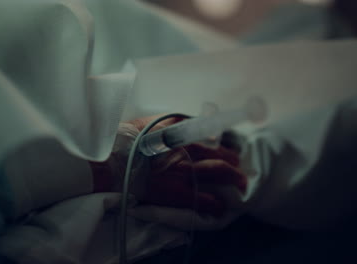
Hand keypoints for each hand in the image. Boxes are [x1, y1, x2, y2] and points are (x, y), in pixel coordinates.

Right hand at [126, 115, 245, 216]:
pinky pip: (207, 200)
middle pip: (222, 154)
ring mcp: (187, 171)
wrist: (115, 161)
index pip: (215, 137)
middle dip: (235, 162)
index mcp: (184, 133)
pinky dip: (217, 204)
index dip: (226, 144)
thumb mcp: (153, 123)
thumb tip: (189, 122)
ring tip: (242, 186)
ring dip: (235, 179)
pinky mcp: (180, 192)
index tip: (231, 149)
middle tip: (239, 168)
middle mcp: (191, 150)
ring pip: (222, 173)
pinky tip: (221, 208)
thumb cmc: (129, 141)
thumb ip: (173, 122)